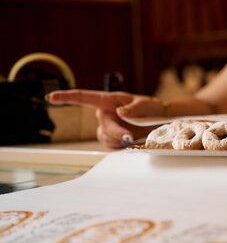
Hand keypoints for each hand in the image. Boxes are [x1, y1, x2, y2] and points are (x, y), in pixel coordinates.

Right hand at [47, 89, 164, 147]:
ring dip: (119, 139)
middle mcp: (105, 113)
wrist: (159, 121)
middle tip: (130, 136)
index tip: (51, 98)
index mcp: (109, 100)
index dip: (67, 97)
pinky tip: (130, 140)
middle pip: (103, 125)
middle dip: (116, 132)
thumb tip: (119, 112)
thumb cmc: (151, 108)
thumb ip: (134, 108)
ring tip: (134, 135)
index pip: (85, 97)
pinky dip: (121, 145)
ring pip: (105, 137)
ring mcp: (107, 126)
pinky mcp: (111, 138)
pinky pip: (111, 145)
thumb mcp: (146, 104)